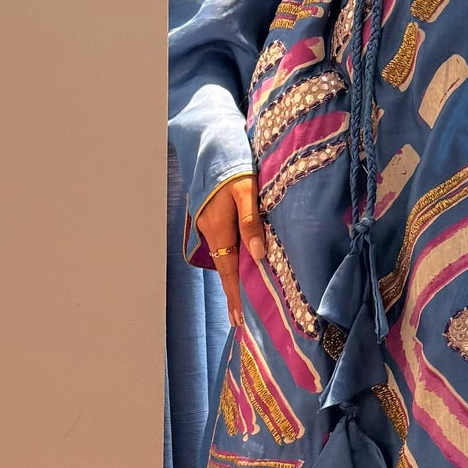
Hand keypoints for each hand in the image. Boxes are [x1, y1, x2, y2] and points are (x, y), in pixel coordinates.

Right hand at [195, 172, 264, 334]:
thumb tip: (258, 254)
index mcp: (219, 230)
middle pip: (225, 269)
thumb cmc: (233, 168)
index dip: (234, 295)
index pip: (229, 271)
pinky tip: (240, 264)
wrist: (212, 147)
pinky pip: (223, 245)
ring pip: (224, 257)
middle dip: (233, 294)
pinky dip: (231, 260)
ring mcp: (209, 225)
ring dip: (233, 277)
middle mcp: (211, 232)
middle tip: (240, 319)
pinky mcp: (212, 218)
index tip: (238, 319)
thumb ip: (251, 221)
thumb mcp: (246, 192)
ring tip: (243, 298)